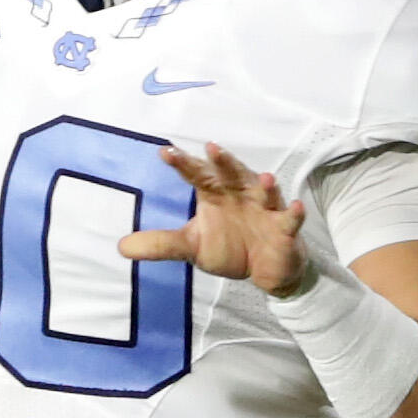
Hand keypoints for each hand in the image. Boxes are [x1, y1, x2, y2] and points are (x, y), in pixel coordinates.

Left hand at [120, 143, 307, 297]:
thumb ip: (160, 244)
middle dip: (224, 161)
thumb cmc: (230, 247)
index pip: (196, 174)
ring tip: (264, 176)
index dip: (182, 163)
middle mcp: (240, 193)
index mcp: (216, 193)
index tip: (164, 152)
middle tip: (212, 147)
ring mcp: (264, 208)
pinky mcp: (284, 227)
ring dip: (265, 184)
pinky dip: (295, 213)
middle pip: (231, 173)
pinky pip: (291, 218)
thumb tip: (120, 247)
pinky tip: (297, 207)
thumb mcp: (192, 247)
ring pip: (265, 191)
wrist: (265, 270)